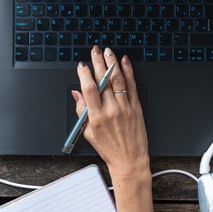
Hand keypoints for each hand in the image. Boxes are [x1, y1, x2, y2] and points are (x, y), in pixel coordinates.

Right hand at [72, 46, 149, 180]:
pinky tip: (124, 62)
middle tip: (95, 51)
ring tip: (108, 52)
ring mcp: (125, 108)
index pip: (89, 89)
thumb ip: (82, 112)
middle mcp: (111, 111)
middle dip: (98, 62)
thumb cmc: (110, 149)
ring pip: (118, 80)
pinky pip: (132, 86)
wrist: (129, 160)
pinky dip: (129, 72)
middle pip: (103, 81)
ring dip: (112, 63)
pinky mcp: (136, 108)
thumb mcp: (89, 133)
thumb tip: (76, 94)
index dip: (84, 74)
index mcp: (97, 117)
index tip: (82, 66)